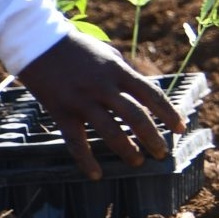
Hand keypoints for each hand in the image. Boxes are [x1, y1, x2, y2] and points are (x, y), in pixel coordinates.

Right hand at [16, 31, 185, 180]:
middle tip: (162, 153)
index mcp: (118, 71)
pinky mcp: (61, 112)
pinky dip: (87, 161)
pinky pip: (76, 142)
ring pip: (111, 131)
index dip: (169, 113)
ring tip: (138, 162)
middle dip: (153, 137)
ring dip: (127, 150)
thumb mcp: (106, 53)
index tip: (181, 128)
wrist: (37, 43)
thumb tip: (141, 89)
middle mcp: (104, 87)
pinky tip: (96, 175)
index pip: (152, 95)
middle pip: (136, 116)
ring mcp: (82, 100)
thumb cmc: (75, 47)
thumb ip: (124, 72)